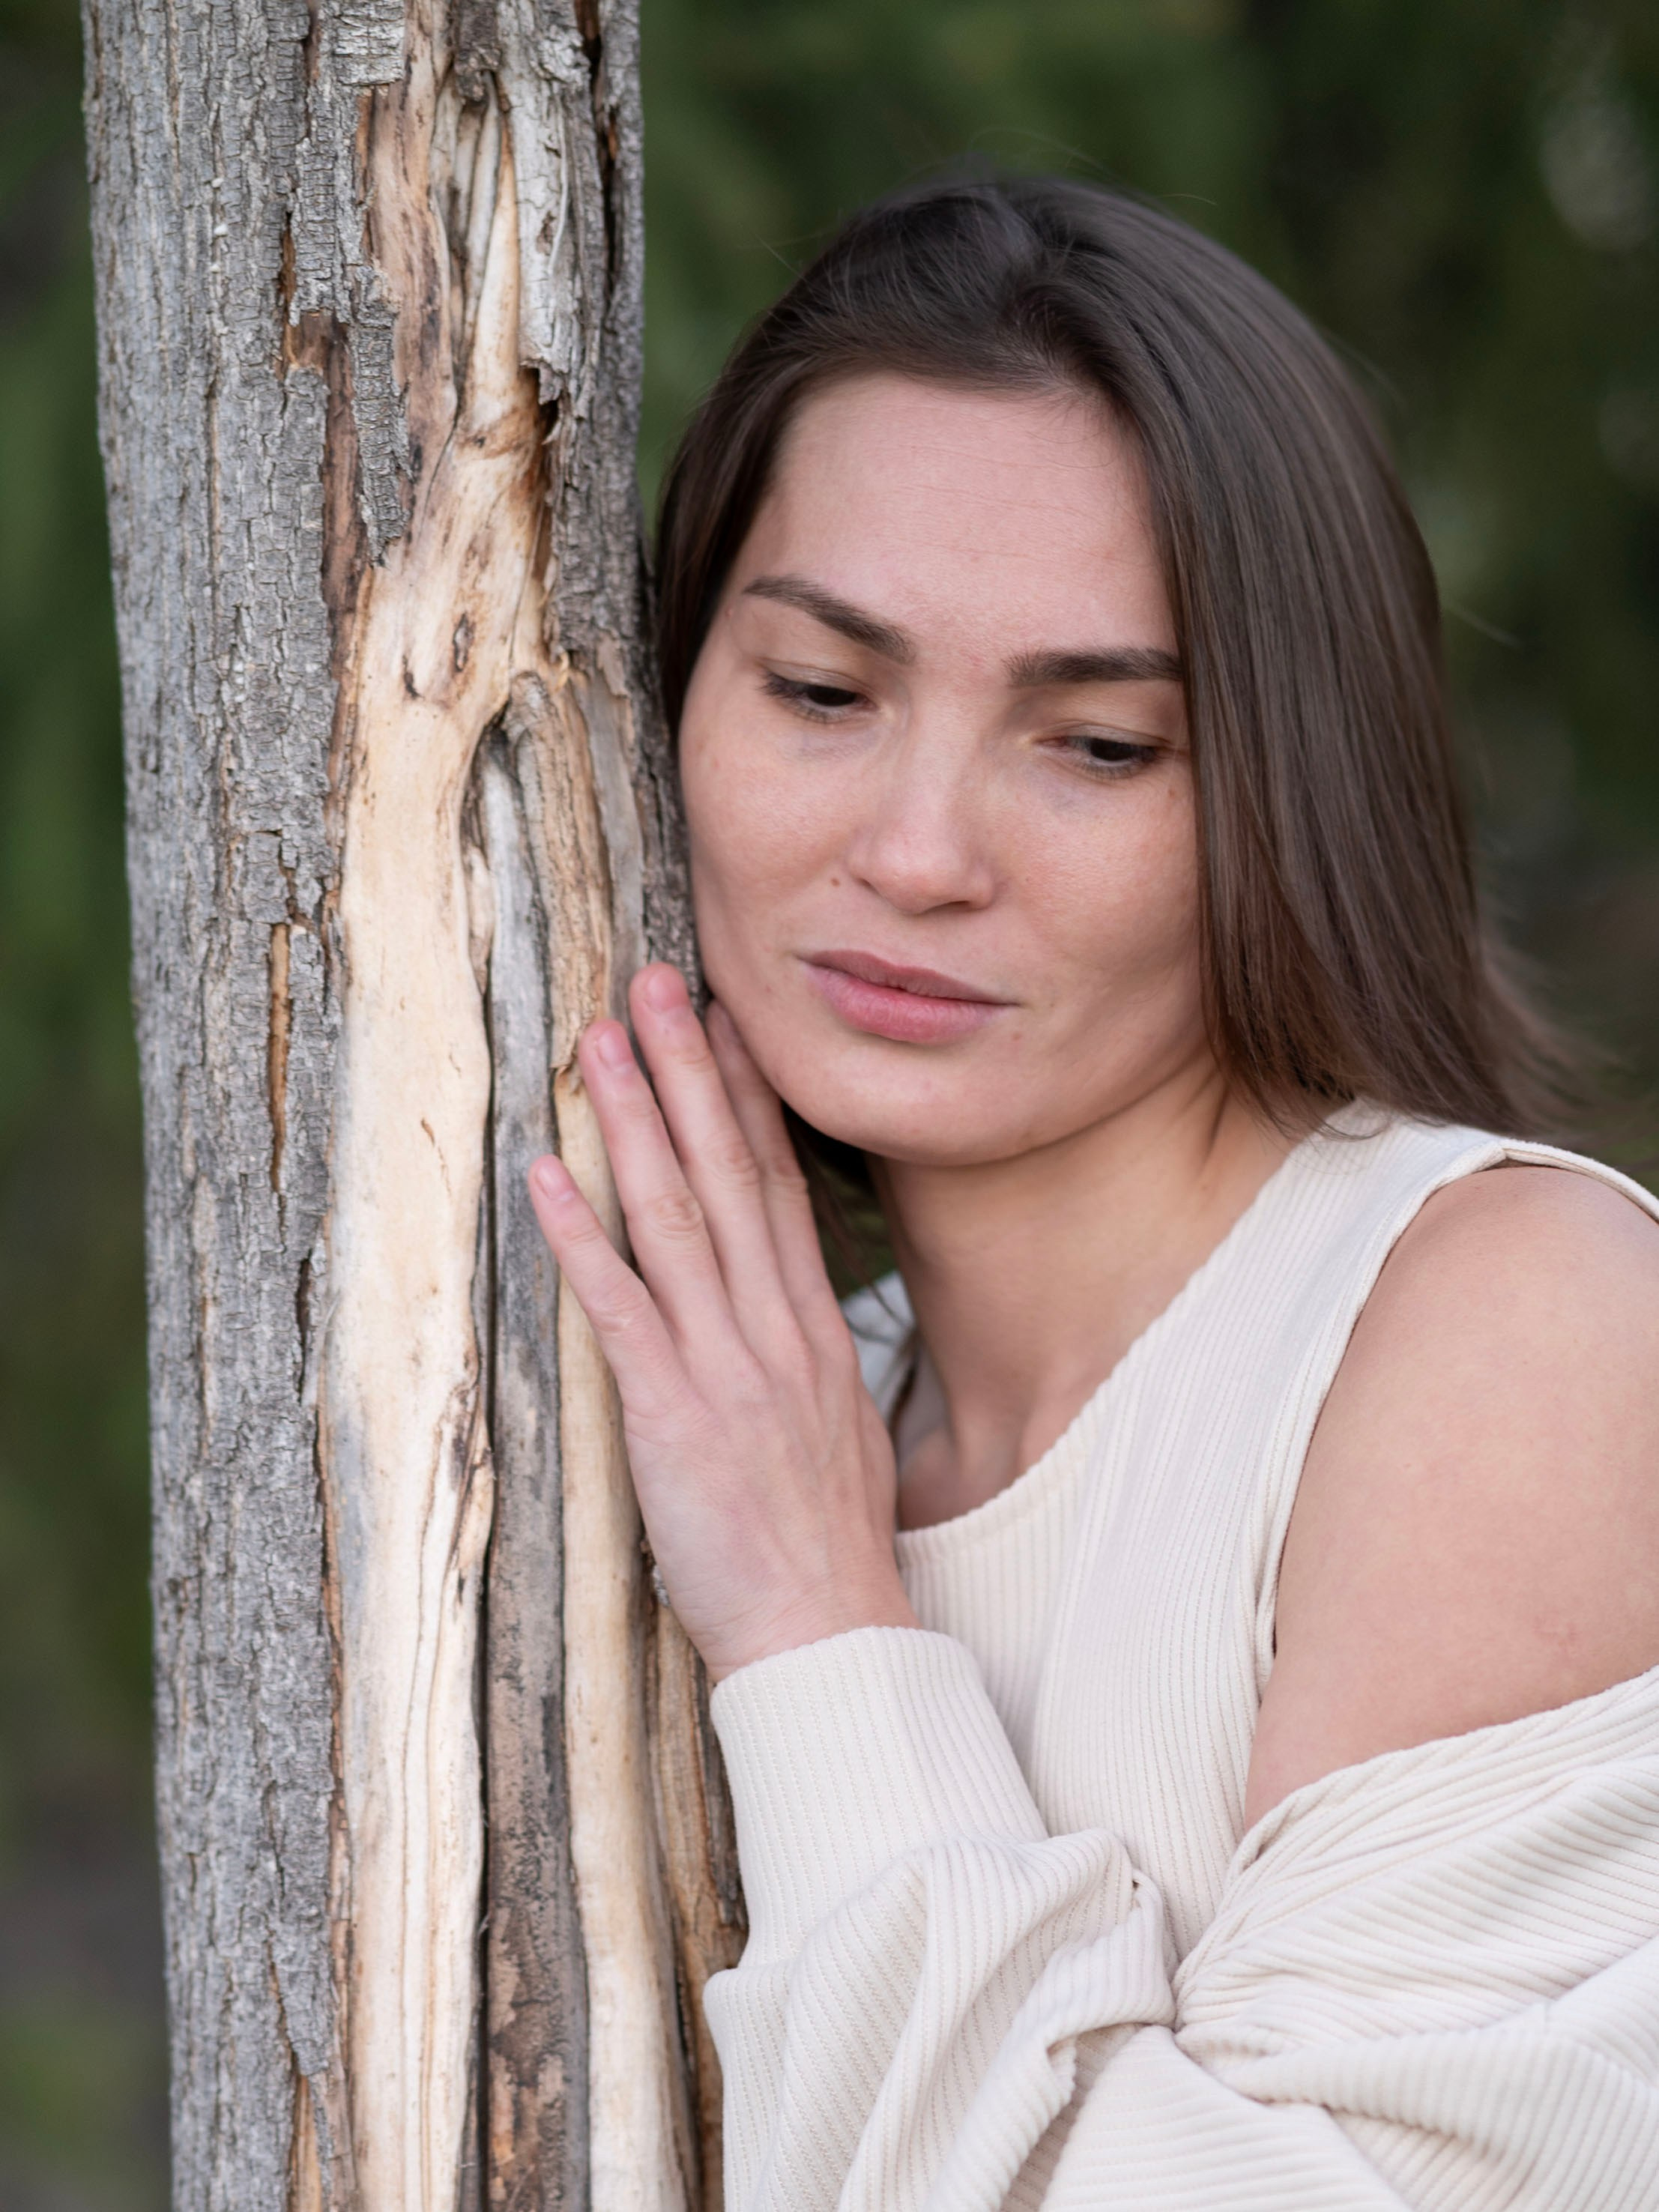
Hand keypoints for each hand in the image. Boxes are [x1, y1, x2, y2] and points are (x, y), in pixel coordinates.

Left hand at [527, 963, 916, 1682]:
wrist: (833, 1633)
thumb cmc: (831, 1551)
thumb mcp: (845, 1435)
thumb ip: (810, 1364)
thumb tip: (791, 1328)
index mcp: (815, 1330)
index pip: (782, 1186)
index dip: (752, 1098)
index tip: (729, 1025)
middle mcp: (775, 1327)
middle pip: (731, 1173)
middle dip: (689, 1071)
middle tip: (656, 985)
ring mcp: (727, 1364)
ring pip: (676, 1216)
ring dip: (633, 1121)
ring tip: (594, 1043)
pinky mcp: (674, 1412)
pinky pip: (621, 1307)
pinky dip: (582, 1235)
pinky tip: (548, 1174)